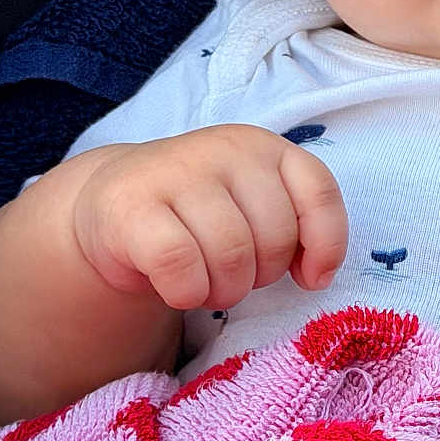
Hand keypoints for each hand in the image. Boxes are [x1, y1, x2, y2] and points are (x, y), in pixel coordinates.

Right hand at [71, 125, 348, 310]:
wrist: (114, 206)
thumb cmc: (200, 216)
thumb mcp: (256, 209)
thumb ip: (297, 228)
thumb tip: (317, 276)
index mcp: (263, 148)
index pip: (319, 192)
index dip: (325, 245)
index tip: (309, 278)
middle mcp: (224, 149)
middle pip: (275, 237)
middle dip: (263, 275)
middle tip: (236, 275)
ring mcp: (175, 171)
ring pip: (232, 254)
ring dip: (225, 291)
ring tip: (207, 284)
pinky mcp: (131, 204)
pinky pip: (182, 266)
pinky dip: (187, 293)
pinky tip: (178, 288)